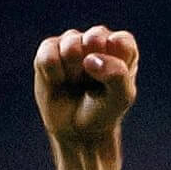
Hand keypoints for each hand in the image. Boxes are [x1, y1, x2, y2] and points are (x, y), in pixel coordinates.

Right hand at [34, 26, 136, 169]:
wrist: (78, 130)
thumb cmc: (104, 111)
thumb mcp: (122, 97)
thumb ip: (117, 74)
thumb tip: (89, 59)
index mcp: (121, 49)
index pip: (122, 41)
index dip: (115, 61)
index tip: (111, 80)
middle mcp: (96, 40)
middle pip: (94, 39)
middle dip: (93, 67)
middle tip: (93, 83)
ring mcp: (71, 42)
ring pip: (70, 46)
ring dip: (74, 73)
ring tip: (76, 84)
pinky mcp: (48, 49)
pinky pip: (49, 55)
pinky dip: (55, 74)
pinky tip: (59, 82)